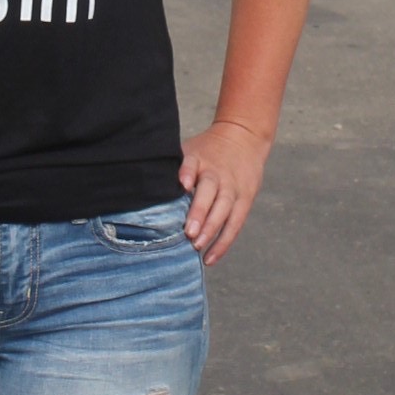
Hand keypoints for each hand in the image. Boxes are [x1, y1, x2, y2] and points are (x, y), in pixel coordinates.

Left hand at [178, 116, 269, 264]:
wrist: (244, 137)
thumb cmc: (207, 151)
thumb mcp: (190, 150)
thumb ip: (174, 170)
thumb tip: (149, 191)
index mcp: (200, 158)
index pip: (192, 163)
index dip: (187, 173)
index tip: (183, 184)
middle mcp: (218, 173)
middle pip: (210, 192)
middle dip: (200, 212)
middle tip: (188, 232)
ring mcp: (233, 187)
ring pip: (224, 210)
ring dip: (212, 230)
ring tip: (197, 247)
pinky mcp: (245, 199)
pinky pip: (235, 224)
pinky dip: (223, 243)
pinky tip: (210, 258)